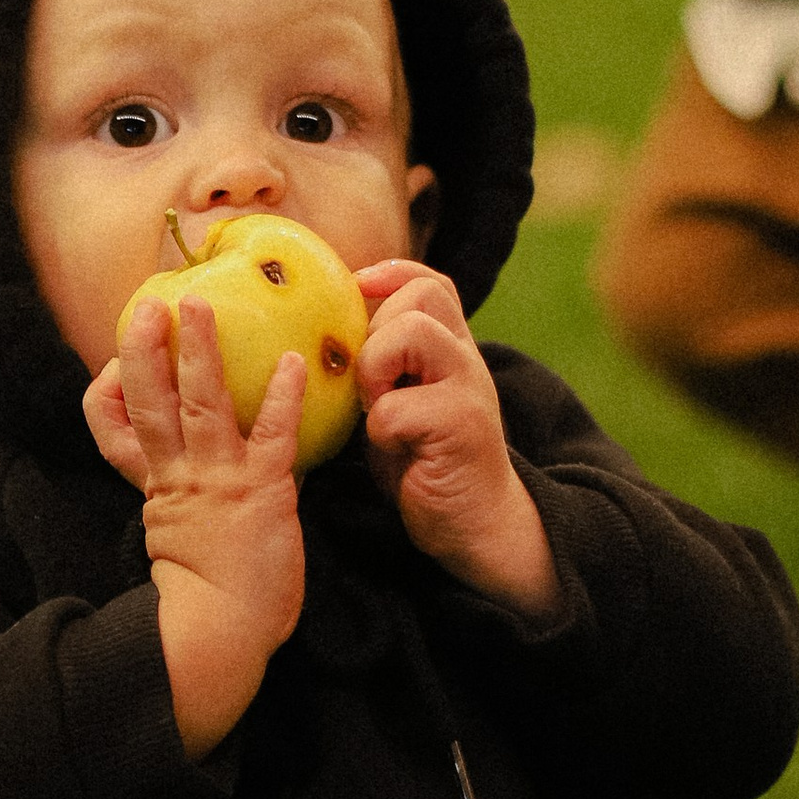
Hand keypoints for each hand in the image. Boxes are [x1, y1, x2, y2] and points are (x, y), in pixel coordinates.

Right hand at [86, 295, 305, 755]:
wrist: (221, 635)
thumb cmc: (206, 603)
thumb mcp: (177, 549)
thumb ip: (182, 511)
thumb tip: (198, 496)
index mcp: (157, 489)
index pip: (115, 432)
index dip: (109, 394)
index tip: (110, 365)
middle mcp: (180, 475)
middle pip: (152, 401)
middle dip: (145, 349)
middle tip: (147, 304)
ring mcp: (219, 478)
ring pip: (200, 403)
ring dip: (198, 351)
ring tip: (197, 304)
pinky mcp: (262, 489)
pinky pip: (272, 434)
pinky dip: (281, 397)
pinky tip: (293, 361)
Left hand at [354, 260, 559, 618]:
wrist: (477, 524)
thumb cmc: (426, 464)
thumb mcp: (400, 404)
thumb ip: (379, 370)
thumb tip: (321, 342)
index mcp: (451, 350)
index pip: (432, 283)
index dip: (393, 274)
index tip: (358, 288)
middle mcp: (466, 360)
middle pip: (420, 297)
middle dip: (376, 330)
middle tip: (370, 384)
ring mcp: (468, 389)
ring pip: (412, 332)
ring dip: (376, 368)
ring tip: (377, 408)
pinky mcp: (461, 425)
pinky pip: (396, 406)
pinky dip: (380, 429)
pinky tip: (394, 450)